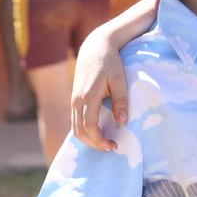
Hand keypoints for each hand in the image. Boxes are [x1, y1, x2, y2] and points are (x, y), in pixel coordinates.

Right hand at [70, 30, 130, 151]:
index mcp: (87, 96)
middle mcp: (76, 101)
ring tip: (106, 143)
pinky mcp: (75, 100)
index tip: (113, 146)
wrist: (94, 48)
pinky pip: (76, 122)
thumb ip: (121, 100)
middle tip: (112, 148)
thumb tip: (123, 122)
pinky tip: (98, 134)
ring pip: (75, 129)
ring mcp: (73, 101)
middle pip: (80, 132)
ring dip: (89, 140)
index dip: (100, 140)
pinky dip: (85, 132)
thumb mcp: (119, 79)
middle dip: (95, 144)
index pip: (89, 126)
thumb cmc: (110, 62)